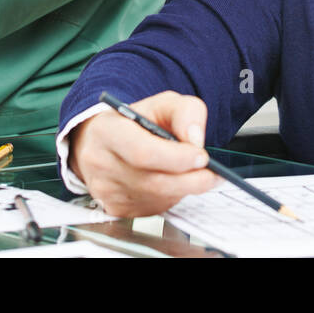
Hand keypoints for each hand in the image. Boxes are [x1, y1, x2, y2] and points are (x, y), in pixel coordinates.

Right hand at [68, 91, 219, 216]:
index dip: (176, 158)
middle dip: (191, 180)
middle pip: (154, 182)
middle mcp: (102, 164)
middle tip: (212, 173)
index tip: (201, 156)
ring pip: (158, 198)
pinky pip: (155, 209)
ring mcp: (107, 191)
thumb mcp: (161, 103)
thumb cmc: (133, 122)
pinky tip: (172, 182)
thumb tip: (196, 140)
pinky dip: (171, 197)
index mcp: (108, 132)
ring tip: (196, 173)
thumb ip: (185, 111)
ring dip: (184, 188)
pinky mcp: (116, 209)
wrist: (101, 142)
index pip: (143, 152)